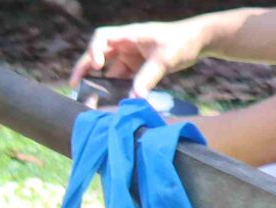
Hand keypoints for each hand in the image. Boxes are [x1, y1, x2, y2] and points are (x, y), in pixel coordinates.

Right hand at [72, 19, 207, 95]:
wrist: (200, 41)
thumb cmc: (184, 41)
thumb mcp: (165, 59)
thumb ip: (148, 78)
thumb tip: (134, 100)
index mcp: (130, 35)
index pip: (102, 37)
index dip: (94, 51)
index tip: (97, 66)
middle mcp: (125, 45)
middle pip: (96, 55)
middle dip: (84, 70)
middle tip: (75, 87)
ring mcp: (129, 58)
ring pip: (105, 71)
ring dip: (97, 85)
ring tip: (88, 101)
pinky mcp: (135, 69)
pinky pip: (118, 81)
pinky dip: (112, 91)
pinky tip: (108, 103)